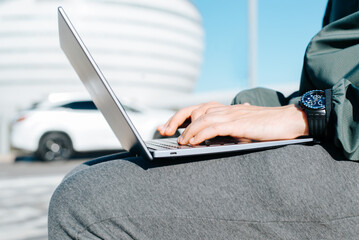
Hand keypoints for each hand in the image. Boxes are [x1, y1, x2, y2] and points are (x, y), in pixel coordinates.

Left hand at [157, 102, 308, 144]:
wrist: (289, 120)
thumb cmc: (267, 125)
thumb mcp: (243, 126)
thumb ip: (229, 128)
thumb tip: (216, 136)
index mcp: (225, 109)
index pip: (197, 109)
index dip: (180, 117)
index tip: (167, 127)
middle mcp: (226, 109)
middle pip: (194, 110)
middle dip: (176, 120)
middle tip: (164, 130)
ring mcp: (232, 114)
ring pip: (201, 118)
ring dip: (187, 130)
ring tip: (179, 141)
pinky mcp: (238, 123)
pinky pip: (214, 126)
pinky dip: (200, 133)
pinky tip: (193, 141)